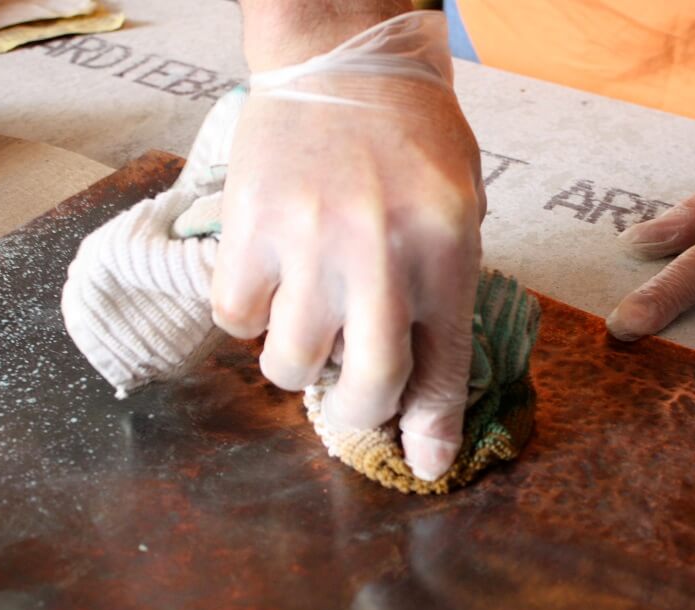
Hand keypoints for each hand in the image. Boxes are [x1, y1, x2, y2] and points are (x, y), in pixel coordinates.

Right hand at [211, 14, 484, 480]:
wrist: (339, 58)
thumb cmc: (412, 136)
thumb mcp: (459, 208)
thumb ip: (445, 291)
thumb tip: (419, 384)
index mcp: (447, 250)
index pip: (444, 367)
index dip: (434, 429)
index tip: (427, 465)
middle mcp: (381, 256)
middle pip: (369, 386)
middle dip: (362, 413)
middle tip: (355, 399)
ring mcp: (309, 244)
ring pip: (291, 365)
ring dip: (299, 363)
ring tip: (308, 321)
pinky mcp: (248, 229)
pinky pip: (235, 318)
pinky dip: (249, 316)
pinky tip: (268, 282)